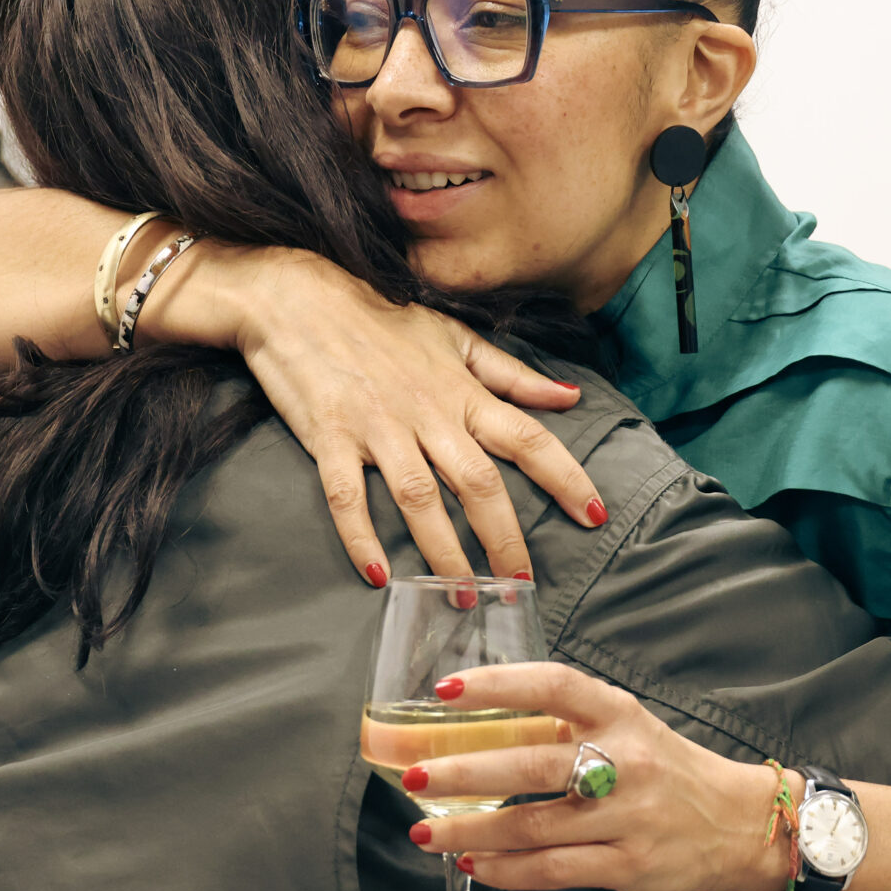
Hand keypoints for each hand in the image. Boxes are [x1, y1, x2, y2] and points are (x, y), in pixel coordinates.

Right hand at [175, 246, 605, 580]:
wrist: (295, 294)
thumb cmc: (378, 314)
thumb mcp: (452, 336)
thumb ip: (511, 374)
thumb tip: (570, 396)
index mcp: (460, 390)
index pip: (527, 437)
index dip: (566, 477)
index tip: (594, 516)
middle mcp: (426, 412)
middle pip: (477, 482)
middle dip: (504, 537)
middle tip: (519, 586)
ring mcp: (376, 426)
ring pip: (419, 498)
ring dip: (443, 552)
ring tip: (460, 597)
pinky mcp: (329, 436)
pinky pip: (347, 495)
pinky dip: (361, 536)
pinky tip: (377, 576)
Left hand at [401, 662, 796, 890]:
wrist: (738, 822)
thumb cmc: (664, 767)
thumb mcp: (624, 726)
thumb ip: (563, 723)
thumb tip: (477, 723)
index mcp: (617, 713)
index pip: (553, 685)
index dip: (498, 685)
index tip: (445, 690)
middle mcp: (624, 761)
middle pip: (531, 765)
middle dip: (464, 773)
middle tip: (413, 777)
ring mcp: (628, 817)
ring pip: (534, 826)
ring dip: (471, 830)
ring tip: (425, 833)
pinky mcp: (628, 866)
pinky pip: (554, 870)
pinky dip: (506, 870)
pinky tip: (473, 864)